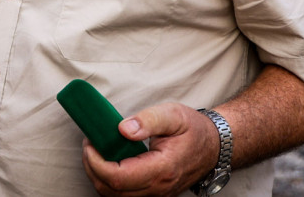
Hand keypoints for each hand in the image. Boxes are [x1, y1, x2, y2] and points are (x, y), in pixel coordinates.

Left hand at [81, 103, 218, 196]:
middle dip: (93, 168)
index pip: (119, 177)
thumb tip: (122, 129)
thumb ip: (148, 120)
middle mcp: (159, 188)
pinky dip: (109, 181)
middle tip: (90, 144)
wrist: (213, 147)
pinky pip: (124, 194)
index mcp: (162, 169)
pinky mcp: (153, 193)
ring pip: (115, 196)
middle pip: (112, 190)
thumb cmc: (193, 129)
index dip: (97, 162)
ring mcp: (156, 194)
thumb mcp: (173, 115)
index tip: (90, 143)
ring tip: (96, 150)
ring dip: (99, 175)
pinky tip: (109, 160)